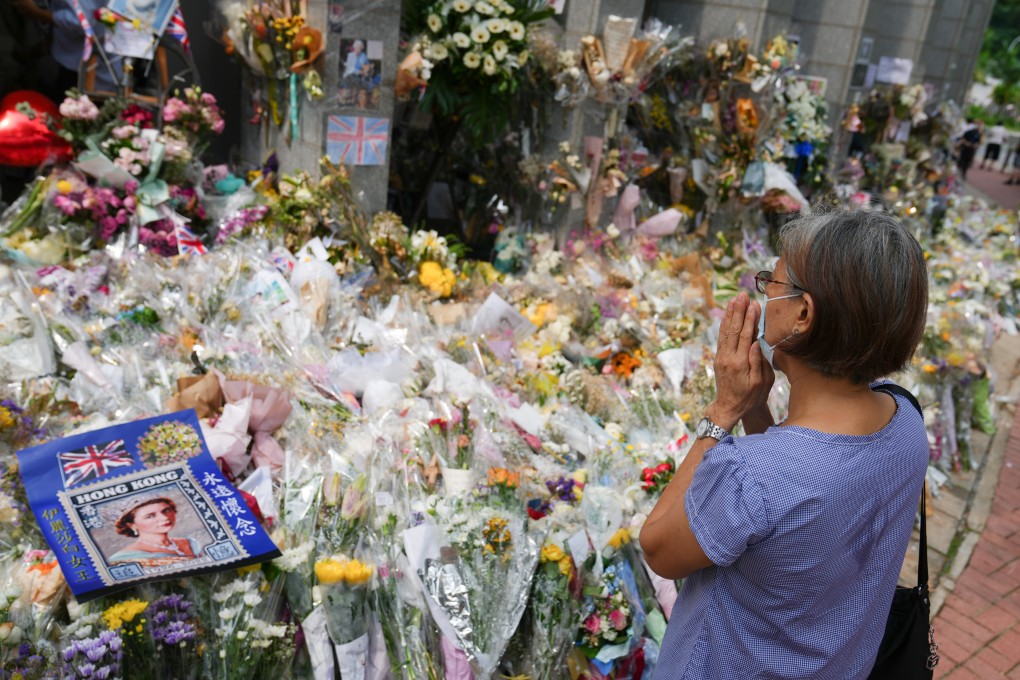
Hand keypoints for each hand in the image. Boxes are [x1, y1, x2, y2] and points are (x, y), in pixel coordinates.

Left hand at [708, 291, 774, 430]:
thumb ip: (757, 362)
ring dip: (730, 314)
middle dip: (739, 311)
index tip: (754, 304)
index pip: (746, 336)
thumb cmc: (750, 397)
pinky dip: (724, 324)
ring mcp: (722, 357)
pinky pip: (722, 337)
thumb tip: (756, 343)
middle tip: (742, 295)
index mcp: (740, 363)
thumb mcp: (760, 383)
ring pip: (726, 331)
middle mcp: (728, 357)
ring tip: (734, 300)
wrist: (729, 408)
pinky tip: (727, 315)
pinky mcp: (719, 357)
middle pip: (734, 330)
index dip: (750, 319)